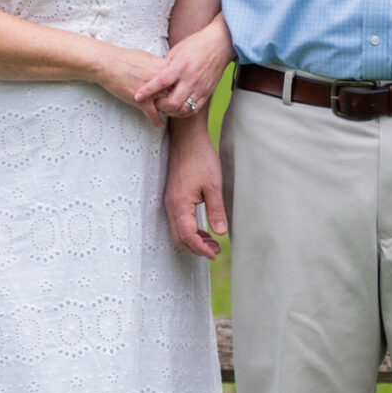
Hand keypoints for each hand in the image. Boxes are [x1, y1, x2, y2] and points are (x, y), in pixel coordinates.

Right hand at [94, 44, 172, 123]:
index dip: (180, 86)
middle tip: (178, 106)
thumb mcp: (147, 57)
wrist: (108, 63)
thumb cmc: (125, 58)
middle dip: (177, 100)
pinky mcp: (142, 100)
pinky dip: (156, 121)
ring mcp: (152, 91)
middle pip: (176, 93)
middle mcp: (161, 80)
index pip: (179, 79)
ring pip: (167, 105)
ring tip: (170, 115)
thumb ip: (158, 65)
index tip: (180, 91)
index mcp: (163, 67)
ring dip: (168, 111)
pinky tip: (158, 124)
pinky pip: (153, 114)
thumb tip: (163, 67)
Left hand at [132, 17, 232, 123]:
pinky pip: (194, 109)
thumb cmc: (196, 44)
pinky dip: (183, 111)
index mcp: (181, 66)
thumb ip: (166, 66)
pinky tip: (177, 108)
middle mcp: (191, 79)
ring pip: (183, 109)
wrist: (220, 44)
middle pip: (173, 102)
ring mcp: (201, 87)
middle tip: (154, 103)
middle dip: (160, 106)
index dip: (148, 91)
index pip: (161, 82)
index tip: (138, 96)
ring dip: (171, 111)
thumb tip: (153, 77)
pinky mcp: (207, 92)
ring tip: (165, 107)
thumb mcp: (177, 51)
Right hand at [164, 126, 229, 258]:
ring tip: (212, 242)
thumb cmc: (201, 158)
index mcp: (180, 204)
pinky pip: (177, 221)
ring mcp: (170, 201)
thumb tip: (221, 233)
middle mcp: (171, 205)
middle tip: (215, 250)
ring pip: (177, 231)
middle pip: (179, 238)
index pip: (188, 236)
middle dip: (196, 248)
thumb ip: (216, 210)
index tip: (215, 253)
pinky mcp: (173, 196)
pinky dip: (189, 230)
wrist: (187, 139)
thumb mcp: (214, 185)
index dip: (201, 248)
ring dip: (193, 240)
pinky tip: (203, 228)